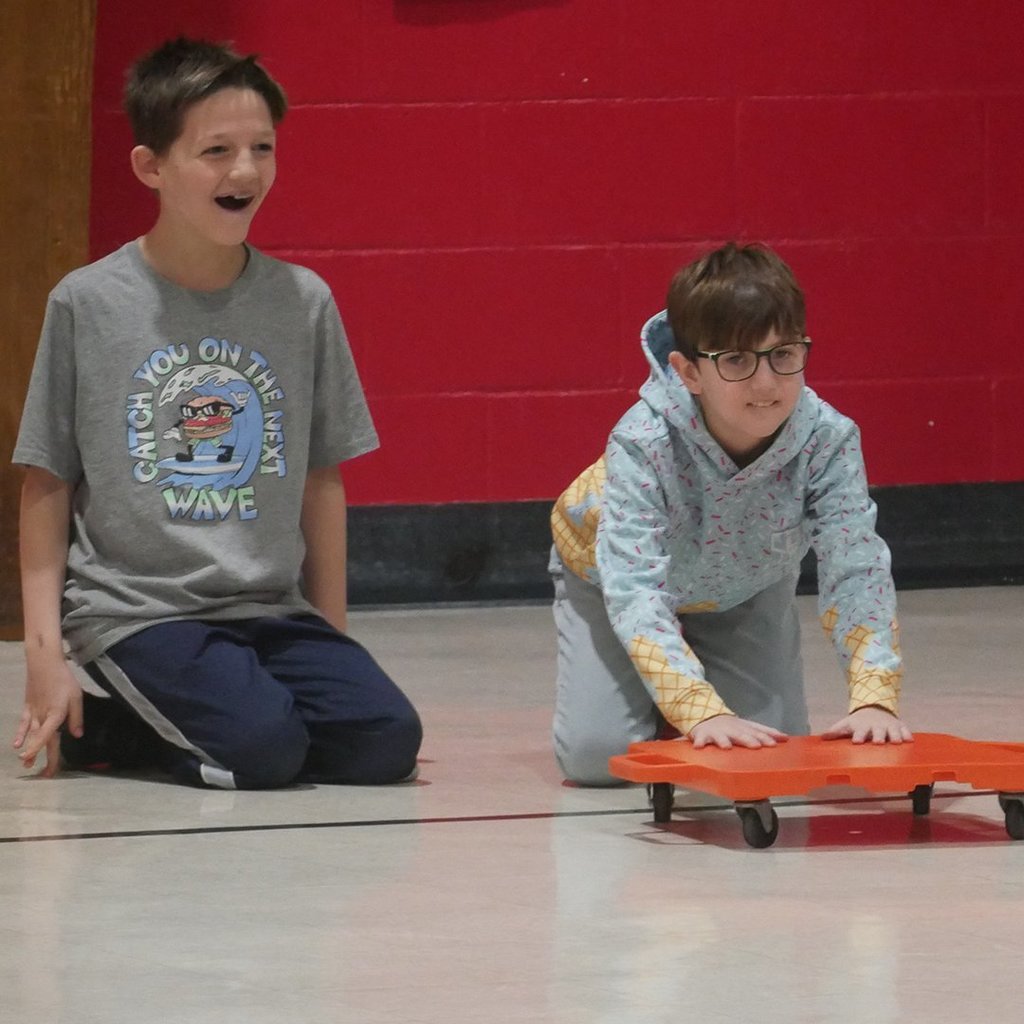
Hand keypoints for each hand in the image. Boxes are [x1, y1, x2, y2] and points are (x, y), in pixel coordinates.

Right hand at [13, 658, 82, 776]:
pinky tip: (16, 744)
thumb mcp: (76, 697)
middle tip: (45, 775)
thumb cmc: (64, 679)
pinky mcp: (28, 708)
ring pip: (31, 735)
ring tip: (27, 765)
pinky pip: (23, 723)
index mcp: (56, 713)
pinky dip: (19, 734)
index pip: (48, 735)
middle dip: (43, 757)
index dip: (42, 749)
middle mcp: (43, 716)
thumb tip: (76, 736)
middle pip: (42, 740)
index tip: (39, 764)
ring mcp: (33, 712)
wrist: (44, 664)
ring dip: (30, 750)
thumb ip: (76, 717)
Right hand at [688, 714, 787, 749]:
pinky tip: (699, 747)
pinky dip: (698, 742)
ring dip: (723, 741)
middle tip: (755, 746)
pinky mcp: (703, 735)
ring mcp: (717, 732)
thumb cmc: (732, 727)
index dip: (765, 736)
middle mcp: (732, 729)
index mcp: (743, 727)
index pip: (756, 731)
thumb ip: (765, 732)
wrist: (707, 718)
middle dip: (747, 739)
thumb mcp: (748, 727)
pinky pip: (700, 739)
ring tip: (726, 747)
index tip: (775, 743)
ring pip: (720, 736)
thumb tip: (786, 738)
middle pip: (740, 734)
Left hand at [822, 706, 912, 744]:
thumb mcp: (846, 724)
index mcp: (862, 727)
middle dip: (878, 736)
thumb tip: (822, 738)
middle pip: (877, 732)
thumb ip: (835, 731)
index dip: (858, 736)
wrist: (874, 708)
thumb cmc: (858, 722)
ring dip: (894, 736)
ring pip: (893, 731)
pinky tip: (910, 740)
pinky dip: (907, 734)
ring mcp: (889, 726)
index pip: (859, 732)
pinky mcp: (899, 726)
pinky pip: (905, 730)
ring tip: (896, 742)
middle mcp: (876, 726)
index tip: (857, 741)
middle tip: (878, 742)